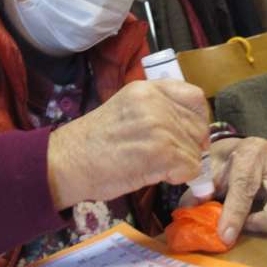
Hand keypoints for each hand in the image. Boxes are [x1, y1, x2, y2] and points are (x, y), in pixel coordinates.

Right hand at [48, 79, 209, 209]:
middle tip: (164, 157)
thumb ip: (156, 109)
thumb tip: (189, 126)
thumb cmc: (92, 142)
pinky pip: (191, 167)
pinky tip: (156, 174)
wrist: (68, 162)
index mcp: (146, 89)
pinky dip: (178, 176)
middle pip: (198, 126)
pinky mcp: (163, 152)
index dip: (197, 119)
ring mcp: (161, 126)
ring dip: (180, 163)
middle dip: (188, 145)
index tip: (187, 134)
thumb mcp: (125, 108)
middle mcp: (156, 102)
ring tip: (152, 165)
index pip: (195, 97)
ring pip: (195, 149)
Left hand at [206, 137, 266, 244]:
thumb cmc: (223, 160)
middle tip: (249, 224)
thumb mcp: (207, 169)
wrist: (240, 148)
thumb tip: (190, 209)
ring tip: (264, 214)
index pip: (245, 186)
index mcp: (250, 151)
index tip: (225, 235)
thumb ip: (200, 187)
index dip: (235, 214)